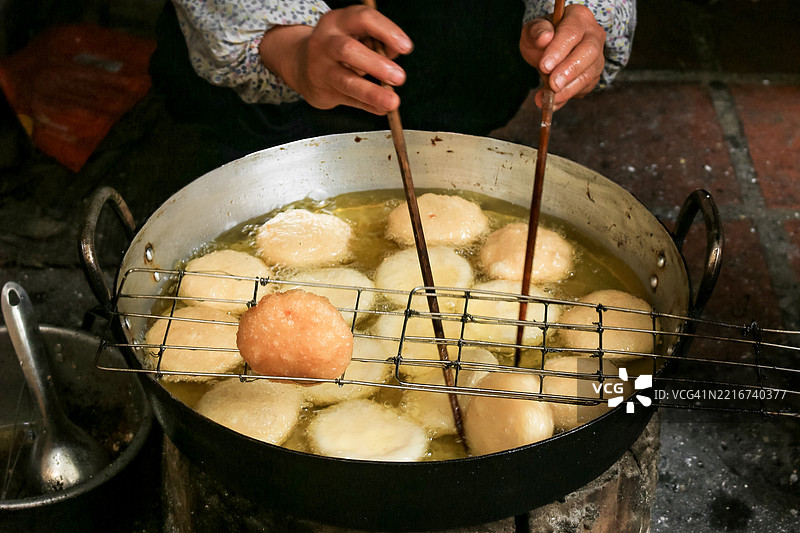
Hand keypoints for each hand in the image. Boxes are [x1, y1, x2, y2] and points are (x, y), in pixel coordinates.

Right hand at [259, 5, 412, 114]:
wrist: (303, 65)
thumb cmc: (340, 46)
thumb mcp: (357, 35)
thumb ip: (378, 42)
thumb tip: (395, 54)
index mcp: (338, 21)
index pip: (363, 18)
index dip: (387, 31)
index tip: (406, 47)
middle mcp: (326, 42)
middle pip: (348, 50)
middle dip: (377, 64)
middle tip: (399, 77)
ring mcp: (321, 68)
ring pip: (346, 81)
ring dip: (372, 93)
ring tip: (392, 101)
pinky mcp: (323, 90)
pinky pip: (349, 100)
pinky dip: (368, 106)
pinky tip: (381, 108)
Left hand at [519, 4, 605, 109]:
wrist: (548, 52)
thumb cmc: (542, 38)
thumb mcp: (533, 31)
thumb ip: (536, 32)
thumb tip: (544, 37)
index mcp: (579, 18)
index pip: (572, 32)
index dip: (558, 50)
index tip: (544, 66)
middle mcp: (593, 36)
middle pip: (589, 52)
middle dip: (570, 70)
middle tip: (553, 84)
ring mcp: (597, 57)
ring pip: (589, 74)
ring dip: (568, 89)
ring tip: (548, 99)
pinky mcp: (593, 75)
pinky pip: (584, 89)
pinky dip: (567, 98)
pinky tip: (552, 103)